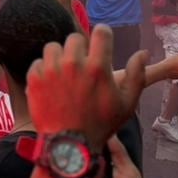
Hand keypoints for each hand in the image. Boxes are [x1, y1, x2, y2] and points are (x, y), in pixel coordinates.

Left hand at [26, 24, 146, 151]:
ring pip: (54, 47)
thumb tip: (143, 53)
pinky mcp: (34, 78)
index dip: (103, 35)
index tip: (101, 43)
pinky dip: (44, 70)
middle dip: (80, 49)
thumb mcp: (127, 104)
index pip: (101, 31)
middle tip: (82, 66)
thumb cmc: (101, 125)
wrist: (69, 146)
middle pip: (75, 38)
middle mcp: (73, 64)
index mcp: (98, 67)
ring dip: (60, 57)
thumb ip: (136, 75)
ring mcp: (51, 70)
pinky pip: (38, 62)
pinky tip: (51, 85)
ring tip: (64, 74)